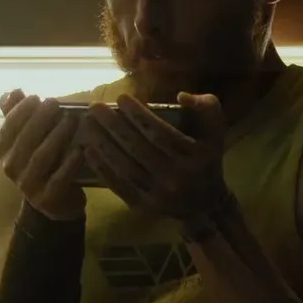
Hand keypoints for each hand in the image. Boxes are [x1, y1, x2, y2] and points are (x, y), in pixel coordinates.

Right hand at [0, 90, 89, 220]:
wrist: (55, 202)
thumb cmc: (42, 161)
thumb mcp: (29, 138)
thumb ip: (18, 114)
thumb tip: (13, 91)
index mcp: (4, 151)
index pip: (7, 128)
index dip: (19, 112)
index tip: (36, 97)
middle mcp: (11, 168)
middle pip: (24, 141)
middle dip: (39, 120)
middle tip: (55, 104)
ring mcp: (28, 185)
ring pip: (41, 157)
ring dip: (56, 136)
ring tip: (70, 120)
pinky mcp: (48, 198)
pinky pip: (58, 178)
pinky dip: (69, 163)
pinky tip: (80, 149)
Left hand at [78, 92, 230, 221]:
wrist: (205, 204)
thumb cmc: (207, 159)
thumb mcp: (215, 131)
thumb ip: (207, 107)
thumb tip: (180, 96)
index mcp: (193, 157)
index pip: (160, 133)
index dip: (138, 115)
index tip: (120, 98)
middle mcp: (175, 177)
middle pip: (138, 148)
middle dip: (113, 126)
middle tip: (94, 107)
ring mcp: (157, 194)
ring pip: (125, 167)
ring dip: (102, 144)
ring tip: (87, 125)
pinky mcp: (143, 206)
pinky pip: (119, 185)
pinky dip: (102, 168)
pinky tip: (88, 150)